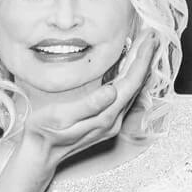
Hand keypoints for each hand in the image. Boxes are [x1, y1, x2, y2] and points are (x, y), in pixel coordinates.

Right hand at [13, 31, 155, 174]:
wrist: (39, 156)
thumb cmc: (44, 133)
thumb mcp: (60, 117)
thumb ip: (88, 106)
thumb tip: (112, 91)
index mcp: (106, 117)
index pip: (131, 83)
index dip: (141, 59)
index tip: (149, 39)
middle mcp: (114, 120)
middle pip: (137, 85)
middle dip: (145, 59)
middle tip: (152, 36)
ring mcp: (112, 121)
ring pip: (133, 89)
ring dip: (140, 67)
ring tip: (145, 46)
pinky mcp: (106, 120)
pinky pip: (125, 95)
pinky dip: (130, 76)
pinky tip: (130, 66)